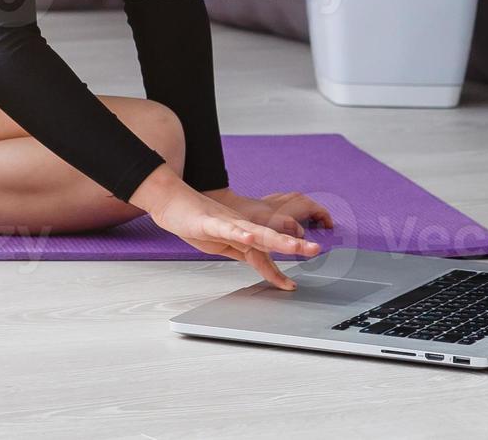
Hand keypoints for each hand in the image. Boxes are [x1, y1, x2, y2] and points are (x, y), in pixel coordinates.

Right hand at [151, 190, 322, 289]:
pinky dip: (240, 232)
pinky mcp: (210, 221)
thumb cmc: (196, 222)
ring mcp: (227, 223)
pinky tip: (250, 236)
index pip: (265, 256)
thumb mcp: (222, 243)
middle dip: (294, 245)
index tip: (291, 286)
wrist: (172, 201)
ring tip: (292, 245)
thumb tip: (260, 264)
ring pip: (255, 231)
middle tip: (315, 250)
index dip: (278, 272)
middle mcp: (240, 227)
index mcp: (243, 236)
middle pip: (270, 239)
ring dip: (275, 238)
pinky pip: (227, 227)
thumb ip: (241, 251)